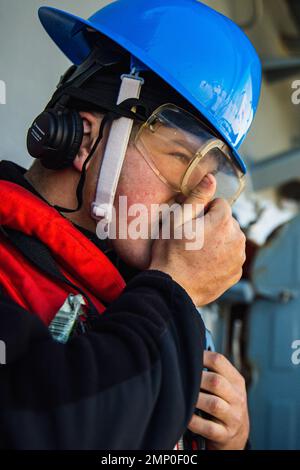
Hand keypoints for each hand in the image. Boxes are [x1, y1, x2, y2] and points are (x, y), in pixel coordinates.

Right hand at [149, 174, 245, 305]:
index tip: (190, 224)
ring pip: (230, 239)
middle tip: (192, 239)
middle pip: (227, 222)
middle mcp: (237, 239)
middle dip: (213, 225)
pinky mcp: (236, 273)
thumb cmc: (170, 254)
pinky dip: (221, 258)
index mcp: (223, 222)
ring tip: (197, 253)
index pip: (220, 204)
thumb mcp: (177, 220)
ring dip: (218, 241)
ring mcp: (238, 258)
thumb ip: (197, 197)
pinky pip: (230, 257)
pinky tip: (204, 264)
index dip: (203, 211)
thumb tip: (211, 178)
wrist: (173, 289)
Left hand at [188, 351, 248, 449]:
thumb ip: (213, 372)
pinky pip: (208, 427)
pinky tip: (185, 416)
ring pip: (213, 404)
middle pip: (215, 381)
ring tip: (184, 397)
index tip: (186, 357)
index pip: (219, 360)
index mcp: (236, 381)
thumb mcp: (227, 387)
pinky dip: (194, 421)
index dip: (200, 357)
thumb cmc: (225, 404)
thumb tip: (188, 354)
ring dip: (195, 399)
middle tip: (182, 379)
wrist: (238, 436)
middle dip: (196, 379)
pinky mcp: (225, 435)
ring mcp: (233, 417)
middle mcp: (237, 398)